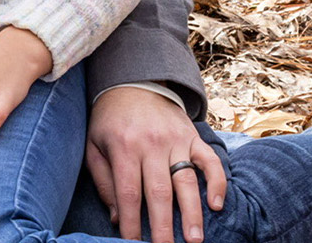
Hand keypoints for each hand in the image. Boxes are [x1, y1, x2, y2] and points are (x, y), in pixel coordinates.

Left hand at [84, 86, 224, 242]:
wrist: (134, 83)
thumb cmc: (110, 120)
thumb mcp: (95, 145)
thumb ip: (104, 181)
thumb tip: (118, 218)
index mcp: (123, 148)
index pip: (128, 193)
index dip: (132, 222)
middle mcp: (151, 144)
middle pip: (158, 192)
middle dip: (163, 226)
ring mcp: (175, 140)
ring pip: (186, 181)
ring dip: (192, 213)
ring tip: (195, 239)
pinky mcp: (193, 136)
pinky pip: (209, 161)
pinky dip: (216, 182)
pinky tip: (216, 204)